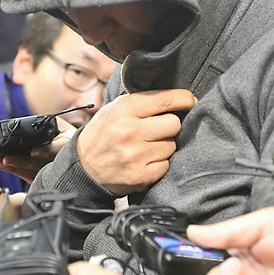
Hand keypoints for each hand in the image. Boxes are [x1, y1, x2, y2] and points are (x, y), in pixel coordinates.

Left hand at [0, 117, 76, 183]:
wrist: (75, 154)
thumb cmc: (67, 137)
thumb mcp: (61, 126)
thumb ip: (48, 124)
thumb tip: (30, 124)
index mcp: (66, 147)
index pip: (55, 150)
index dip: (44, 152)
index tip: (34, 152)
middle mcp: (58, 163)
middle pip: (38, 164)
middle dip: (20, 161)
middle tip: (5, 159)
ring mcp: (51, 173)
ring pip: (31, 173)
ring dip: (13, 167)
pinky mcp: (44, 179)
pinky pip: (27, 176)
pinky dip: (14, 171)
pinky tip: (2, 165)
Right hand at [76, 89, 196, 194]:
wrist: (83, 167)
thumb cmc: (103, 134)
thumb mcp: (114, 109)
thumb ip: (141, 102)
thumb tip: (175, 98)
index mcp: (123, 110)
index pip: (164, 100)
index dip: (183, 98)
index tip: (190, 100)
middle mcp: (129, 132)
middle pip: (174, 124)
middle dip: (170, 125)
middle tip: (158, 129)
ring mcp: (135, 156)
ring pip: (172, 145)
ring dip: (164, 145)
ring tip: (147, 146)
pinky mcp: (140, 176)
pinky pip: (166, 165)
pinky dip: (159, 163)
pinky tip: (145, 160)